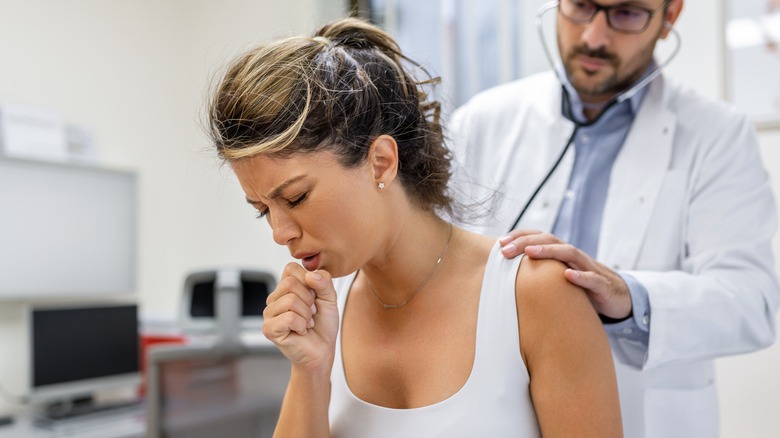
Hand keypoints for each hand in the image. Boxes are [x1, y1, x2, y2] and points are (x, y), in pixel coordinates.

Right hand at [262, 263, 339, 371]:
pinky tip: (301, 331)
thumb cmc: (323, 325)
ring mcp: (269, 314)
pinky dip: (301, 325)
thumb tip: (310, 275)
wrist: (322, 350)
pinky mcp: (269, 329)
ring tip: (307, 323)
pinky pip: (288, 318)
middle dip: (308, 300)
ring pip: (290, 300)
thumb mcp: (330, 298)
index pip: (290, 268)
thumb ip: (324, 282)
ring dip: (306, 315)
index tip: (314, 297)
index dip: (308, 280)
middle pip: (290, 283)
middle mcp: (274, 298)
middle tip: (311, 313)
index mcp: (285, 288)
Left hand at [500, 230, 631, 319]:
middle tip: (506, 250)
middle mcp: (574, 256)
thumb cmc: (581, 286)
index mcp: (561, 253)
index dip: (520, 237)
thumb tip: (506, 274)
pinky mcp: (602, 285)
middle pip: (550, 241)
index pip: (539, 237)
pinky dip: (581, 276)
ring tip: (530, 253)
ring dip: (549, 251)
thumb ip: (538, 272)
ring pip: (570, 253)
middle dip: (527, 242)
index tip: (499, 242)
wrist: (616, 297)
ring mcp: (589, 268)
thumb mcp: (558, 277)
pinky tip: (569, 276)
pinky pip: (592, 279)